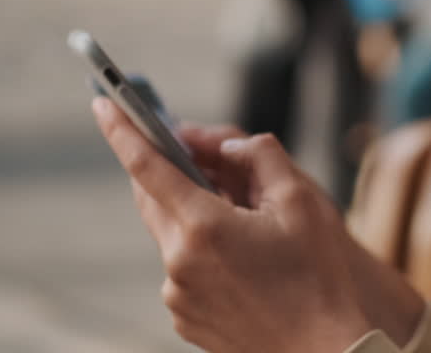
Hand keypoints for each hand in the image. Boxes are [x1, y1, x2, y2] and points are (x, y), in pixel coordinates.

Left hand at [94, 100, 421, 351]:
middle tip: (191, 156)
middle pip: (153, 200)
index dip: (122, 130)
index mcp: (203, 226)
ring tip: (246, 225)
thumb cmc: (319, 275)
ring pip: (172, 236)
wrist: (327, 350)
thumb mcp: (300, 200)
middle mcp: (178, 262)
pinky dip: (203, 254)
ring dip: (194, 217)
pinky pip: (183, 271)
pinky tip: (245, 264)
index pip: (146, 166)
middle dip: (165, 173)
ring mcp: (178, 295)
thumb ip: (259, 157)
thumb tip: (225, 147)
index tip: (103, 104)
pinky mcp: (184, 319)